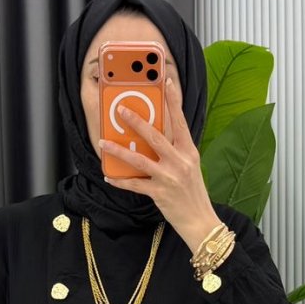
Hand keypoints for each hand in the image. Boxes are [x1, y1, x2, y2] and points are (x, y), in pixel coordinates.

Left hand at [98, 72, 220, 252]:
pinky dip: (120, 181)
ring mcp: (168, 177)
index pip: (180, 121)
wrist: (201, 221)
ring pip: (139, 159)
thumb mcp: (190, 167)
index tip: (167, 82)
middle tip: (120, 110)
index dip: (173, 100)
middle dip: (136, 121)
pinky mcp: (159, 193)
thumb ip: (176, 152)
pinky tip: (109, 176)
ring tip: (103, 142)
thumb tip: (155, 138)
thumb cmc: (194, 193)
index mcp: (189, 152)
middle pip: (155, 136)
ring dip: (118, 150)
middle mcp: (179, 161)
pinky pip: (135, 185)